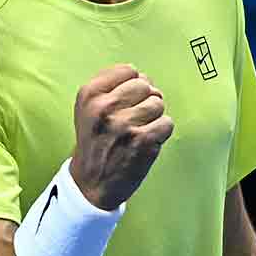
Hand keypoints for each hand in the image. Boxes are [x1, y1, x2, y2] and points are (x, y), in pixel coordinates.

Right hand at [70, 64, 172, 209]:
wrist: (90, 184)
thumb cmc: (95, 143)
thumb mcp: (88, 109)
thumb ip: (110, 87)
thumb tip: (143, 77)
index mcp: (89, 94)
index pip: (129, 70)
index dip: (133, 86)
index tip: (126, 102)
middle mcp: (104, 107)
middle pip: (145, 85)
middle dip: (145, 100)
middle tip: (134, 120)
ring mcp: (124, 124)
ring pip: (158, 104)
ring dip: (153, 118)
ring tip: (138, 132)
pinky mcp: (142, 141)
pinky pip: (167, 123)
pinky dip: (161, 134)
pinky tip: (146, 143)